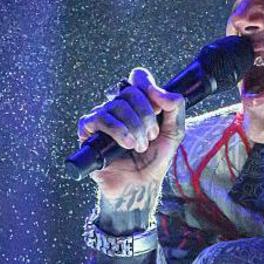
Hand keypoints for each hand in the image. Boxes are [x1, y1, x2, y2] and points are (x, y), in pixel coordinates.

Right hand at [76, 67, 184, 225]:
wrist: (141, 185)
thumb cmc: (155, 160)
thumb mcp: (174, 133)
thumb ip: (175, 108)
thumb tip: (159, 91)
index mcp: (138, 103)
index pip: (138, 78)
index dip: (147, 84)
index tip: (160, 105)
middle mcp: (118, 107)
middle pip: (129, 92)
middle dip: (146, 115)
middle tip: (153, 135)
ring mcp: (102, 118)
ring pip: (114, 105)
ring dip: (134, 126)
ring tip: (140, 146)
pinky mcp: (88, 132)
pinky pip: (97, 119)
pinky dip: (117, 130)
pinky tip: (127, 144)